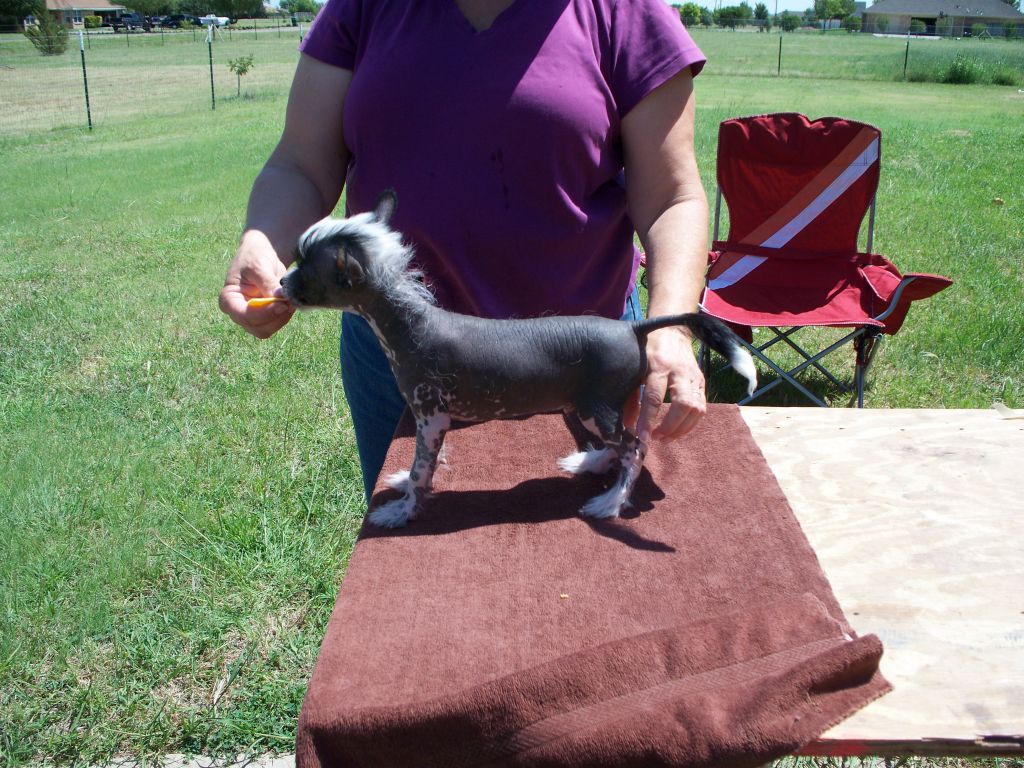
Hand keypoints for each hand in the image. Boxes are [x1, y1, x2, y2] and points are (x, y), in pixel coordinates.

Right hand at [219, 230, 294, 338]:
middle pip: (256, 328)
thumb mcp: (258, 265)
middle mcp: (238, 312)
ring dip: (282, 318)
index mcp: (228, 299)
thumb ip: (267, 282)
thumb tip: (281, 297)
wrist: (262, 254)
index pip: (244, 316)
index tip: (282, 304)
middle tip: (290, 302)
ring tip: (290, 300)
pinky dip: (285, 316)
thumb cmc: (254, 257)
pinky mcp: (265, 317)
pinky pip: (276, 323)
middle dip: (275, 318)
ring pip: (267, 329)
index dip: (264, 314)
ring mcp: (251, 317)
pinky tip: (289, 302)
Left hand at [625, 327, 706, 443]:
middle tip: (656, 438)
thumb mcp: (635, 367)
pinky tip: (677, 430)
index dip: (648, 419)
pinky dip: (690, 424)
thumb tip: (627, 424)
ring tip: (665, 438)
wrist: (672, 331)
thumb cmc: (648, 350)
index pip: (655, 397)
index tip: (642, 436)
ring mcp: (694, 377)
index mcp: (659, 365)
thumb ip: (631, 396)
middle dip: (670, 427)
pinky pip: (701, 408)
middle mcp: (680, 372)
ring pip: (696, 409)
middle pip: (682, 404)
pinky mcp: (702, 382)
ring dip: (681, 429)